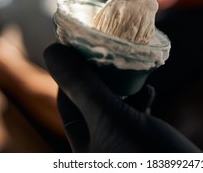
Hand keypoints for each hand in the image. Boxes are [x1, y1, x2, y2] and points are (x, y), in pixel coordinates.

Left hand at [43, 43, 200, 151]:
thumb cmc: (150, 158)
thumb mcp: (113, 119)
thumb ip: (84, 88)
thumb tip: (52, 51)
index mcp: (82, 146)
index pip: (67, 100)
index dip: (72, 70)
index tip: (84, 44)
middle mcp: (98, 147)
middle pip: (91, 101)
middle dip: (101, 76)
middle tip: (111, 52)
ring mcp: (121, 145)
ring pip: (114, 106)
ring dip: (122, 86)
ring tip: (133, 71)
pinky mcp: (142, 144)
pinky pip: (133, 116)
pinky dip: (139, 101)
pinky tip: (150, 93)